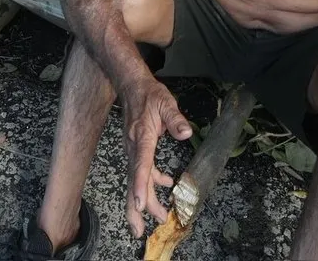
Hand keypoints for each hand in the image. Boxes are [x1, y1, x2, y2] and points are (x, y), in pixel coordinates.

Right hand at [121, 77, 192, 236]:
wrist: (132, 86)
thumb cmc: (149, 94)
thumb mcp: (166, 102)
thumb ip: (175, 118)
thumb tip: (185, 133)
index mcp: (142, 138)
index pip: (140, 165)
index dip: (141, 186)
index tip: (140, 205)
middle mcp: (134, 148)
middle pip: (133, 182)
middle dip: (136, 207)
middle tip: (140, 230)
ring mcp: (133, 150)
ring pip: (136, 180)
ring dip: (144, 200)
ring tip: (156, 217)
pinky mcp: (136, 150)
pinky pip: (141, 171)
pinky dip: (151, 182)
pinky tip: (165, 184)